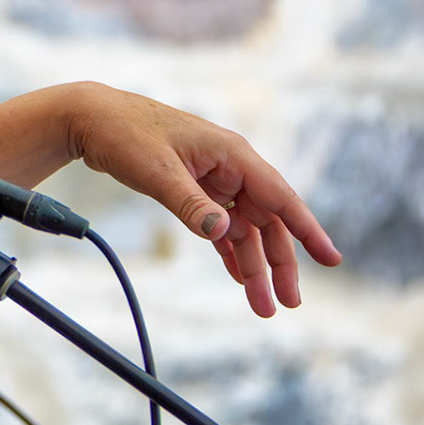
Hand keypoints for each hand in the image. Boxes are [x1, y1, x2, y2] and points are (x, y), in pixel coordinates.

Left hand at [68, 85, 342, 316]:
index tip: (331, 259)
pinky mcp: (195, 189)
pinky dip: (229, 252)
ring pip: (245, 229)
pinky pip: (221, 226)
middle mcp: (231, 168)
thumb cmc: (126, 134)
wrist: (92, 119)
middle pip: (268, 222)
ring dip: (253, 266)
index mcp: (233, 155)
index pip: (281, 198)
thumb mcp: (157, 171)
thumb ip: (190, 203)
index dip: (308, 231)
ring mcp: (214, 180)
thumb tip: (222, 232)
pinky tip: (237, 277)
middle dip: (279, 264)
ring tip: (263, 305)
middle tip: (288, 303)